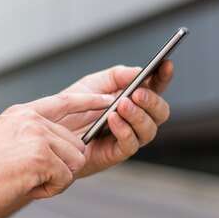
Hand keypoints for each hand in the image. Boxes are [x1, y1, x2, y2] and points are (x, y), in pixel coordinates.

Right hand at [0, 93, 110, 214]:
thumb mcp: (4, 140)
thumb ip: (31, 137)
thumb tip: (62, 147)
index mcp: (23, 113)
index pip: (64, 100)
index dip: (89, 101)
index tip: (108, 100)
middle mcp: (32, 120)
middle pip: (76, 144)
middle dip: (61, 167)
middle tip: (33, 177)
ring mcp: (38, 136)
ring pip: (74, 162)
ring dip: (56, 180)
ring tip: (28, 181)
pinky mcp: (41, 157)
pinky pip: (65, 179)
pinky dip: (50, 190)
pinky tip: (27, 187)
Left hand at [59, 61, 173, 177]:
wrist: (52, 132)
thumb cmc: (73, 109)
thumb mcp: (93, 84)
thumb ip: (117, 76)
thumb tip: (140, 72)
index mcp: (133, 99)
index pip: (156, 88)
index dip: (164, 77)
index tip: (166, 64)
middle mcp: (136, 120)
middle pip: (160, 112)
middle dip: (152, 101)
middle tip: (137, 93)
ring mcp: (128, 137)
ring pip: (149, 130)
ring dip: (138, 116)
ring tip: (122, 105)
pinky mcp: (116, 153)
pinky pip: (130, 144)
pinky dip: (124, 130)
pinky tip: (112, 119)